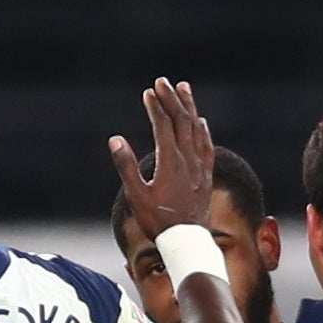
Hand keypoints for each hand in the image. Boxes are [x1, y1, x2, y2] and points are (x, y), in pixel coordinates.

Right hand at [107, 77, 218, 238]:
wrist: (187, 241)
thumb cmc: (157, 221)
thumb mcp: (136, 195)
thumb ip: (126, 165)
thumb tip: (115, 139)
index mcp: (171, 161)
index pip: (164, 125)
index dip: (156, 107)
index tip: (148, 92)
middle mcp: (188, 159)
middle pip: (182, 121)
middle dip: (172, 99)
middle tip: (162, 81)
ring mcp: (200, 166)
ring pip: (196, 129)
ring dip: (189, 107)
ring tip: (183, 89)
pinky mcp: (206, 175)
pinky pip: (206, 145)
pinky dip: (203, 130)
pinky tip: (200, 121)